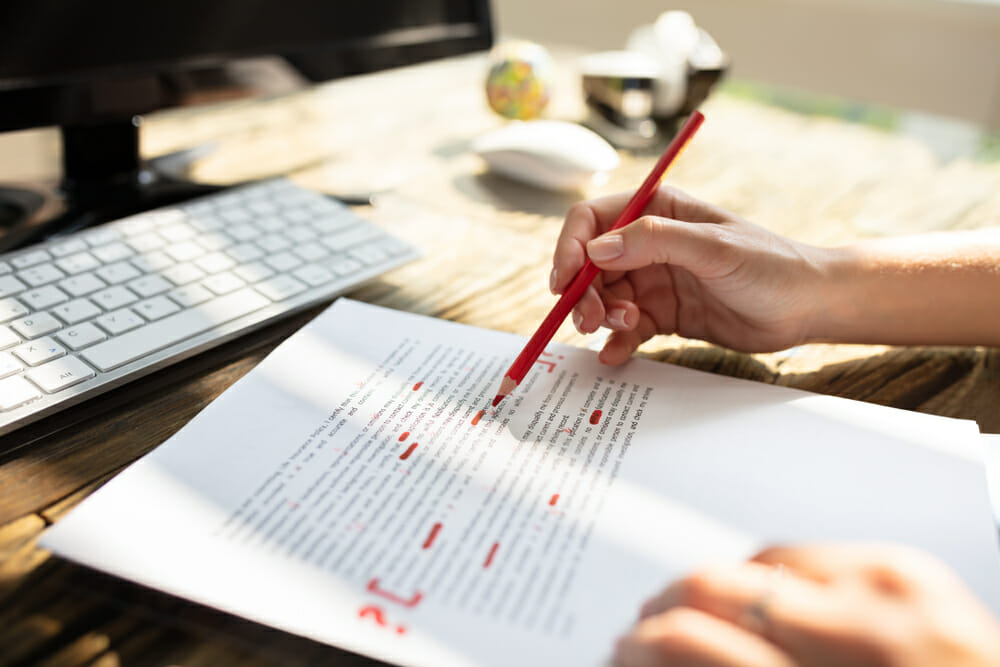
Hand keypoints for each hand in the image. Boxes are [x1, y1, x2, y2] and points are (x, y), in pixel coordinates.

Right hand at [550, 187, 827, 362]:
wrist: (807, 308)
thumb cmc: (770, 265)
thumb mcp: (712, 248)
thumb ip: (654, 241)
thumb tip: (597, 249)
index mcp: (657, 209)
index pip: (592, 219)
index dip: (570, 247)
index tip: (564, 281)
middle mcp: (649, 243)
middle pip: (590, 264)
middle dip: (583, 292)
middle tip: (589, 320)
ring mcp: (654, 280)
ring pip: (604, 297)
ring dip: (600, 316)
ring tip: (623, 329)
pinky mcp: (663, 314)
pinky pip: (625, 327)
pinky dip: (616, 342)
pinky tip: (617, 354)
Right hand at [614, 543, 999, 666]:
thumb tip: (664, 653)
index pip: (693, 637)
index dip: (644, 642)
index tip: (625, 648)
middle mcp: (854, 631)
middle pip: (712, 581)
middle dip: (667, 603)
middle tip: (651, 625)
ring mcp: (886, 589)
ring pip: (753, 558)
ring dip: (724, 587)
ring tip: (714, 613)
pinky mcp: (907, 566)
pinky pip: (808, 553)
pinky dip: (780, 578)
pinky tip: (778, 607)